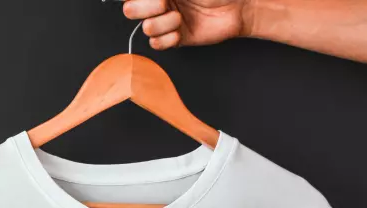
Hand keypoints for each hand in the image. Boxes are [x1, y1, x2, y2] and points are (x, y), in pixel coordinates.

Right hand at [123, 0, 254, 48]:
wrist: (236, 7)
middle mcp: (158, 2)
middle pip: (130, 10)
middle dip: (146, 7)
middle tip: (166, 2)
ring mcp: (165, 21)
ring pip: (146, 28)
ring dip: (164, 23)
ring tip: (181, 17)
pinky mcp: (174, 39)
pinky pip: (157, 44)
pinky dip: (169, 38)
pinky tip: (181, 31)